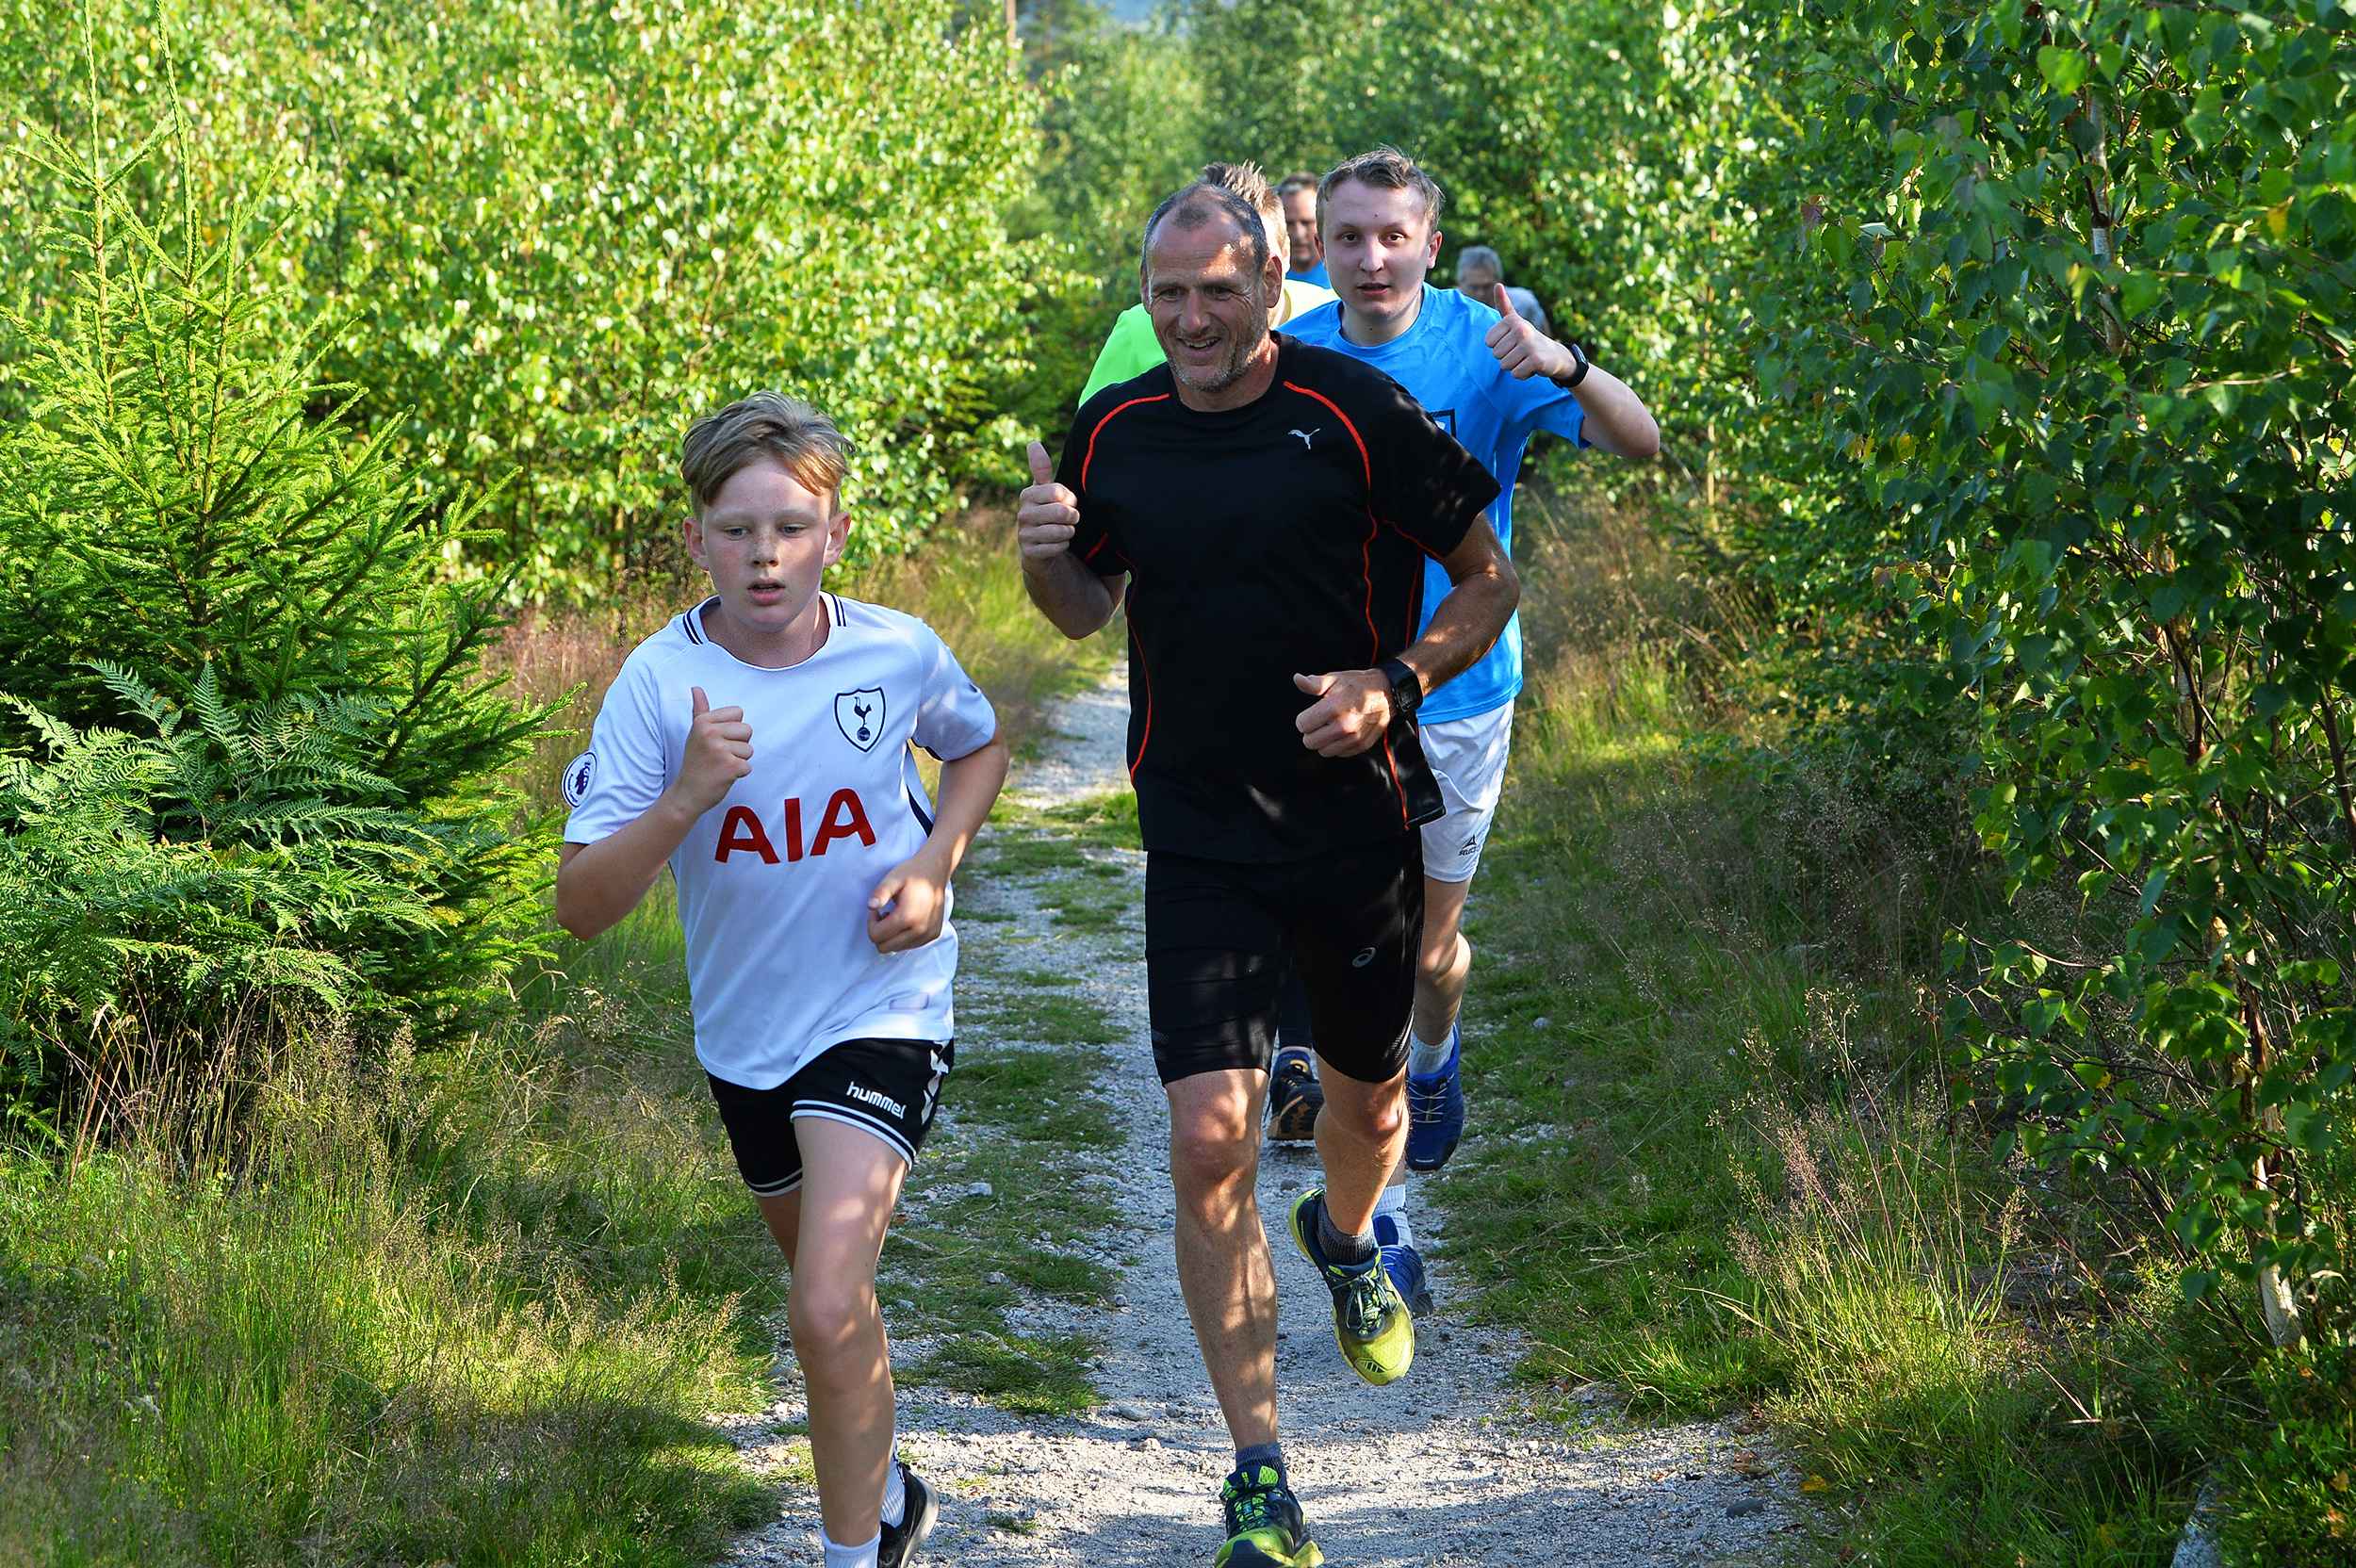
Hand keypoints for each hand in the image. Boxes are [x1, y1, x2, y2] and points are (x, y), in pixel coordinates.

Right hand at [673, 686, 752, 813]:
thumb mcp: (695, 733)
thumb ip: (700, 710)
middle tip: (719, 756)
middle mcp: (710, 732)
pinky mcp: (730, 766)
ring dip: (739, 761)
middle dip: (738, 745)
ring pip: (749, 750)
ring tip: (720, 766)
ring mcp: (720, 749)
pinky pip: (748, 766)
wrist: (687, 794)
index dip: (733, 729)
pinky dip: (739, 774)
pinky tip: (723, 776)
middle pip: (747, 730)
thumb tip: (696, 688)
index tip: (717, 741)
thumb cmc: (695, 762)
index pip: (738, 713)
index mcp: (703, 721)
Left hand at [867, 850, 949, 952]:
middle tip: (885, 914)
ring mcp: (928, 934)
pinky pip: (910, 945)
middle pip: (885, 947)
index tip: (877, 910)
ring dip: (892, 935)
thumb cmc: (912, 874)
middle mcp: (920, 930)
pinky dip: (903, 936)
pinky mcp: (933, 935)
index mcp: (908, 917)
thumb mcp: (893, 878)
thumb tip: (870, 906)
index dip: (871, 923)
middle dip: (879, 932)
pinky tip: (907, 919)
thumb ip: (880, 892)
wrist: (936, 871)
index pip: (876, 936)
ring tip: (896, 916)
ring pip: (897, 948)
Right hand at [1016, 441, 1080, 567]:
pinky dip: (1063, 546)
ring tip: (1062, 531)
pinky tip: (1056, 545)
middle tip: (1068, 519)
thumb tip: (1033, 443)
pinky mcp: (1030, 554)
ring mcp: (1024, 535)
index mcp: (1027, 495)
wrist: (1038, 547)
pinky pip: (1058, 548)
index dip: (1069, 499)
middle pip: (1062, 513)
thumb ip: (1041, 469)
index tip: (1065, 502)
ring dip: (1069, 532)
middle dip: (1072, 517)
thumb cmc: (1046, 513)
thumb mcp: (1045, 491)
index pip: (1058, 492)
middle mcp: (1022, 515)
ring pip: (1062, 532)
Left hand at [1293, 669, 1393, 757]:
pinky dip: (1338, 745)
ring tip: (1331, 727)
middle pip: (1310, 742)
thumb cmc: (1356, 684)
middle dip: (1311, 732)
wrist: (1386, 693)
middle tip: (1320, 722)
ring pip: (1323, 751)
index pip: (1302, 725)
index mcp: (1333, 708)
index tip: (1312, 714)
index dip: (1304, 719)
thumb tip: (1297, 679)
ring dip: (1324, 741)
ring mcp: (1353, 737)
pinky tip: (1343, 732)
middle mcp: (1343, 725)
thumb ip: (1313, 683)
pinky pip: (1339, 753)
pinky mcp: (1361, 745)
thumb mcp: (1334, 679)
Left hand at [1483, 287, 1571, 381]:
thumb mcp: (1516, 321)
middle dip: (1507, 357)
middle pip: (1496, 355)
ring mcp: (1529, 344)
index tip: (1512, 342)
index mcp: (1512, 320)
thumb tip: (1497, 284)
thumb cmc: (1529, 338)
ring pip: (1505, 365)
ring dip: (1515, 366)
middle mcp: (1521, 329)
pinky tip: (1532, 367)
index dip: (1499, 346)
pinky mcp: (1536, 360)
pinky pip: (1516, 374)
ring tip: (1526, 358)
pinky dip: (1523, 374)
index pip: (1489, 342)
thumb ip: (1504, 305)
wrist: (1555, 354)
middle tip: (1521, 352)